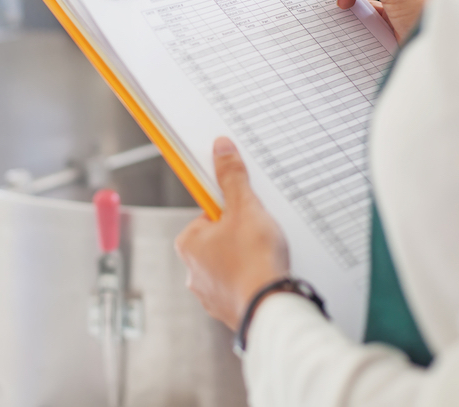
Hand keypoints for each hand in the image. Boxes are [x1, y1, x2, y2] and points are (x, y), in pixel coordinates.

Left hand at [175, 137, 289, 329]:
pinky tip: (266, 276)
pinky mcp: (228, 309)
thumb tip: (221, 149)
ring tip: (266, 257)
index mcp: (188, 244)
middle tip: (260, 235)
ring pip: (230, 263)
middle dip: (241, 235)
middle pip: (220, 239)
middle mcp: (193, 271)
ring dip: (247, 258)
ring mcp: (210, 293)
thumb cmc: (254, 260)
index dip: (232, 210)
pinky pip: (240, 286)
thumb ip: (232, 177)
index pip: (208, 214)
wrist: (271, 308)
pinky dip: (252, 280)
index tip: (247, 211)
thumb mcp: (245, 208)